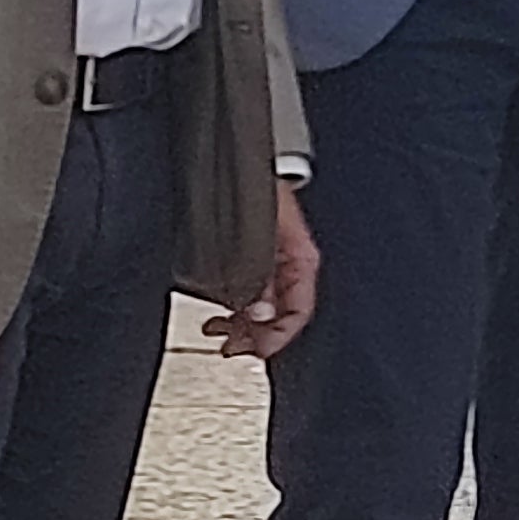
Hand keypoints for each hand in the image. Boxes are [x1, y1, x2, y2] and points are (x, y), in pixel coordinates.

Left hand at [203, 189, 320, 360]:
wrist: (238, 166)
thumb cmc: (258, 192)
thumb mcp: (260, 240)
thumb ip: (259, 279)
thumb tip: (258, 313)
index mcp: (303, 260)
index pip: (299, 312)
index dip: (278, 336)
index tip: (258, 353)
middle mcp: (289, 264)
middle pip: (278, 313)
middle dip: (255, 335)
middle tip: (231, 349)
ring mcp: (270, 260)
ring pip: (260, 305)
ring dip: (240, 324)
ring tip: (218, 334)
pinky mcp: (251, 256)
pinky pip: (246, 290)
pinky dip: (232, 307)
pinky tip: (216, 314)